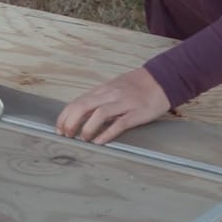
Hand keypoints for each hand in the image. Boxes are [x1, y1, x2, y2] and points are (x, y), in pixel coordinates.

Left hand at [55, 68, 170, 144]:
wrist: (162, 80)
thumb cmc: (137, 86)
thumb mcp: (114, 88)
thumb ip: (99, 99)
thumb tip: (81, 113)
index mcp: (103, 90)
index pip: (77, 102)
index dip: (65, 116)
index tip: (59, 128)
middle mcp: (110, 95)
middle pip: (83, 106)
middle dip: (70, 122)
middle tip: (65, 135)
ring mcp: (124, 103)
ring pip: (99, 114)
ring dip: (87, 128)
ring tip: (82, 139)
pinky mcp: (137, 113)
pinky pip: (119, 123)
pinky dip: (107, 133)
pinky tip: (99, 141)